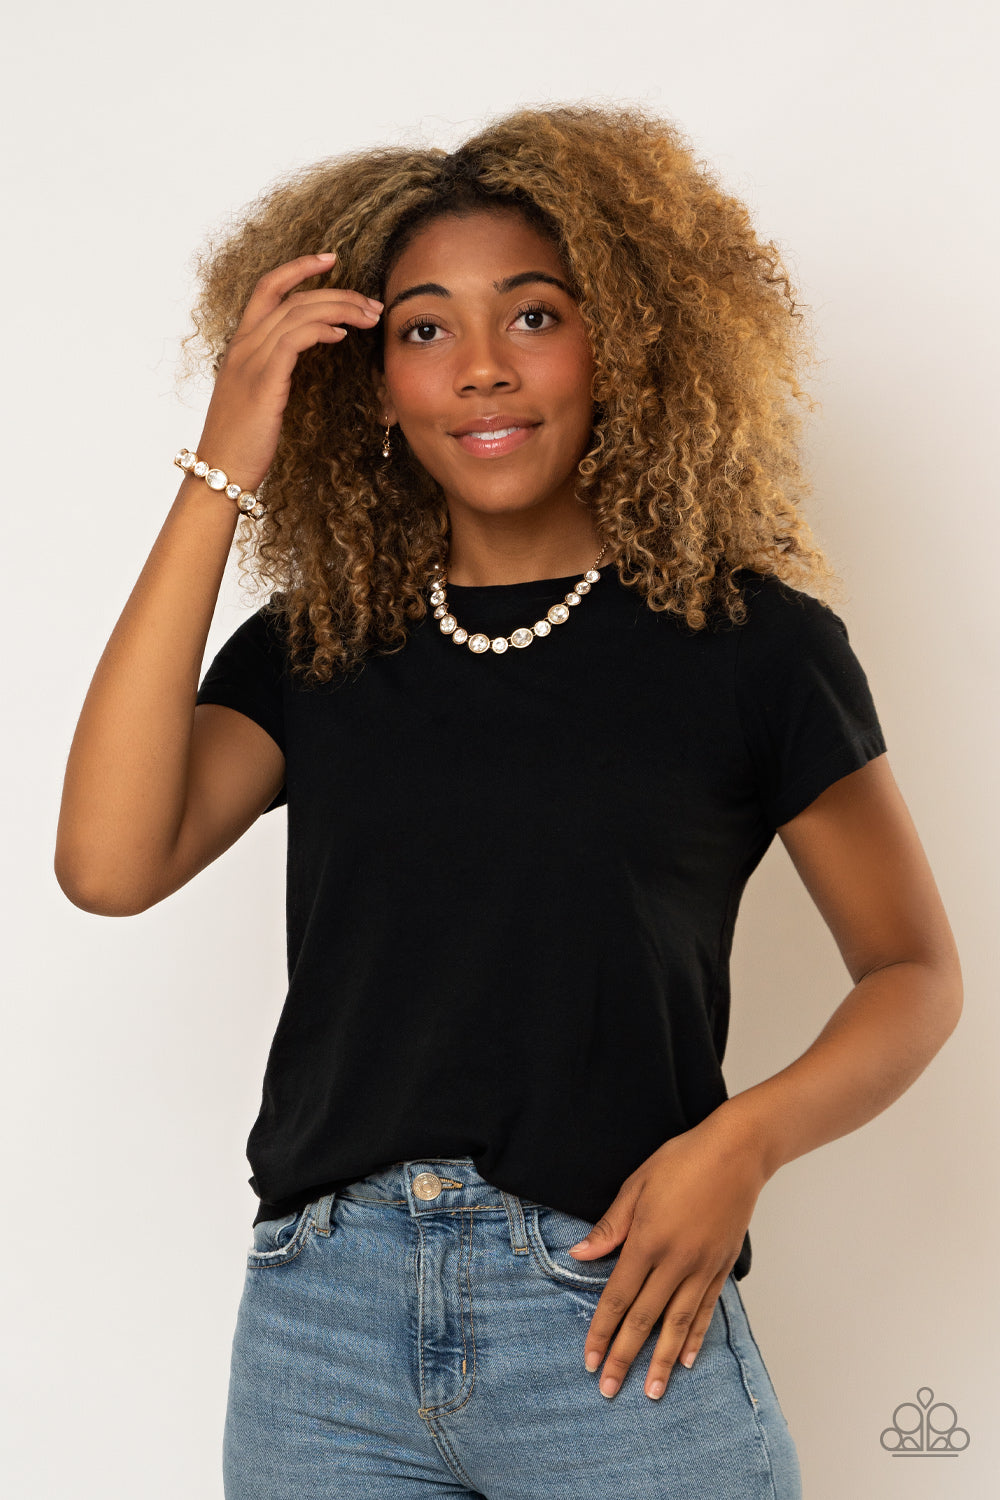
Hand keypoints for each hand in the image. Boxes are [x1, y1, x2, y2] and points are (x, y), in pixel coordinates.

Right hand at [195, 252, 383, 492]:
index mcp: (241, 344)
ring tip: (370, 316)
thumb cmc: (242, 440)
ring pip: (298, 313)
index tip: (331, 260)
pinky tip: (342, 335)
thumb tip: (302, 357)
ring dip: (340, 309)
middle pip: (292, 297)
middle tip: (372, 301)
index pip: (268, 288)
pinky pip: (294, 339)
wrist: (220, 469)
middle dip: (337, 292)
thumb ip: (274, 370)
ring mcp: (251, 361)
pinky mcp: (264, 381)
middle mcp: (244, 345)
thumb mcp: (258, 396)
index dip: (298, 267)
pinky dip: (320, 330)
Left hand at [567, 1109, 767, 1400]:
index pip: (618, 1297)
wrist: (737, 1152)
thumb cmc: (681, 1160)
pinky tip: (687, 1359)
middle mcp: (675, 1262)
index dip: (602, 1331)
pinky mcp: (722, 1267)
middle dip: (624, 1357)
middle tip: (609, 1390)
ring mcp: (702, 1267)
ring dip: (662, 1361)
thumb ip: (610, 1226)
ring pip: (678, 1324)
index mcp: (647, 1241)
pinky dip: (695, 1337)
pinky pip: (706, 1310)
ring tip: (652, 1391)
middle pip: (645, 1319)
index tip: (589, 1360)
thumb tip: (580, 1255)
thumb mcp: (637, 1185)